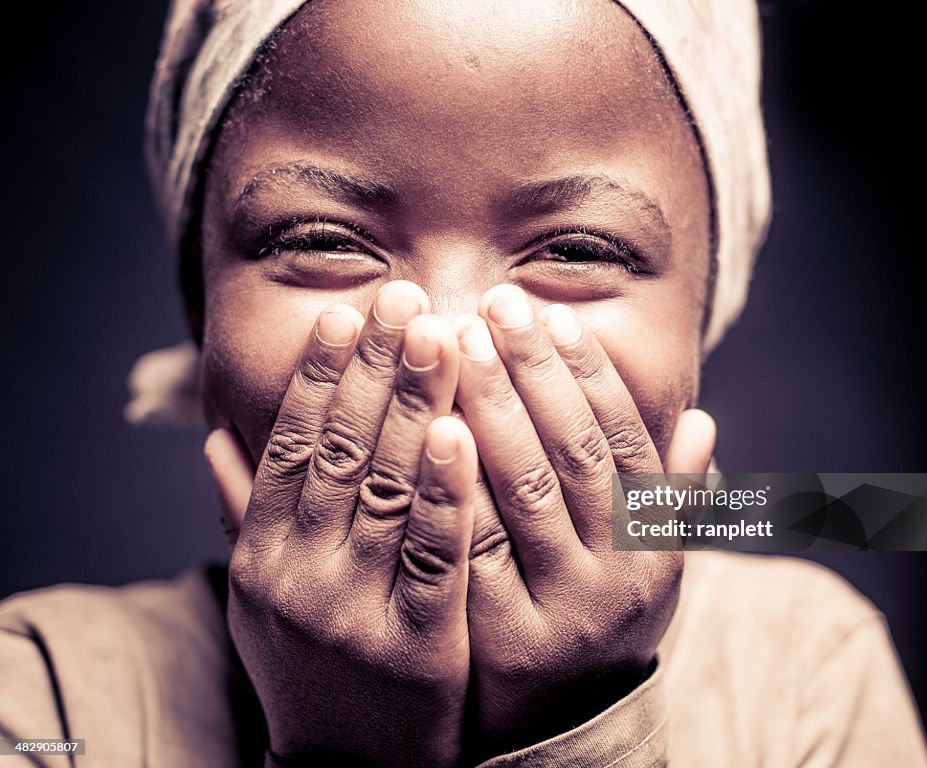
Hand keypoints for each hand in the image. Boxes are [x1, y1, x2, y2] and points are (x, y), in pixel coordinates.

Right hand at [205, 281, 476, 766]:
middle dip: (375, 370)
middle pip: (341, 451)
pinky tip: (461, 433)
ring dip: (412, 408)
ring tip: (440, 336)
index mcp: (262, 554)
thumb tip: (210, 438)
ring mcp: (353, 611)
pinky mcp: (415, 648)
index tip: (350, 314)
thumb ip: (243, 513)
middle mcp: (298, 575)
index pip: (291, 446)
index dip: (321, 377)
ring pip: (385, 490)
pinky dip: (445, 493)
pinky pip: (433, 557)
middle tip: (405, 298)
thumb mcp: (260, 591)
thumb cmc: (310, 664)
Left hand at [454, 285, 714, 755]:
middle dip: (532, 374)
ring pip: (525, 491)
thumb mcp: (655, 566)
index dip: (588, 374)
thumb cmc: (604, 621)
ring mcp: (558, 607)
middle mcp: (616, 574)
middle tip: (493, 305)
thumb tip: (705, 419)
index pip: (623, 441)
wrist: (563, 727)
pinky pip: (472, 545)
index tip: (550, 315)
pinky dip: (453, 482)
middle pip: (573, 453)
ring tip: (455, 341)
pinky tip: (428, 425)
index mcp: (655, 546)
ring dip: (492, 409)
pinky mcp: (498, 635)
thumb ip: (673, 497)